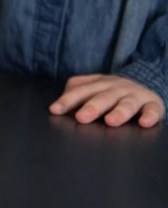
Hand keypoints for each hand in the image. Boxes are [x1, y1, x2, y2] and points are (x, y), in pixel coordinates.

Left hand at [49, 74, 164, 127]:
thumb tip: (60, 103)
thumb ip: (76, 91)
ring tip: (110, 121)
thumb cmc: (111, 91)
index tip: (55, 110)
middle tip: (81, 117)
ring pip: (127, 103)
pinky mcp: (152, 104)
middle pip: (102, 97)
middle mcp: (115, 88)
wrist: (143, 84)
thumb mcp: (93, 87)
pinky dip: (149, 116)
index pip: (80, 92)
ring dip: (119, 112)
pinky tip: (143, 123)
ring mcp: (134, 96)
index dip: (66, 101)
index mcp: (98, 85)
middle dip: (92, 107)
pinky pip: (152, 110)